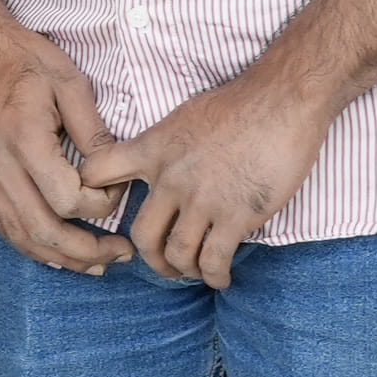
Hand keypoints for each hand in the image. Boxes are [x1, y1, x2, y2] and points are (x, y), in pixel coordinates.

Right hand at [0, 0, 123, 273]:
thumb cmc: (22, 57)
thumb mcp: (68, 81)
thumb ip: (92, 130)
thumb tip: (114, 171)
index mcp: (24, 139)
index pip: (67, 199)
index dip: (101, 205)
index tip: (119, 189)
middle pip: (42, 230)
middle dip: (85, 251)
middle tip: (120, 254)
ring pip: (20, 235)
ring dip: (59, 258)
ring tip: (94, 264)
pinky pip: (3, 225)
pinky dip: (31, 246)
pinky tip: (56, 253)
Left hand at [91, 77, 331, 291]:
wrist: (283, 99)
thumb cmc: (241, 103)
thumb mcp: (186, 115)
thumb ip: (168, 145)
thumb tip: (168, 165)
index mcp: (153, 148)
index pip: (96, 171)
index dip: (93, 195)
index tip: (109, 209)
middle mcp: (171, 178)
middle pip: (142, 235)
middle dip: (152, 258)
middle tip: (166, 263)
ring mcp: (202, 200)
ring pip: (178, 254)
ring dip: (185, 270)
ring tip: (196, 271)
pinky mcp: (235, 216)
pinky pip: (214, 260)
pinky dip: (215, 276)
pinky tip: (221, 277)